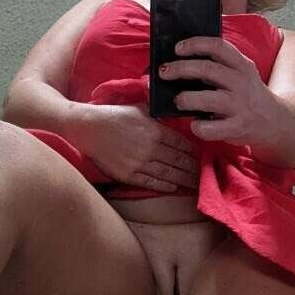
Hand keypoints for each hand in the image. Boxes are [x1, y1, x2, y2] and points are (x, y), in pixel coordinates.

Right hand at [75, 105, 200, 192]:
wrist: (89, 128)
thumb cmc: (114, 115)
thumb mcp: (140, 108)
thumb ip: (158, 114)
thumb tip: (173, 114)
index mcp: (155, 130)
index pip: (182, 144)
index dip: (194, 151)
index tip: (203, 156)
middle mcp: (150, 148)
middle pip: (179, 161)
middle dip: (194, 168)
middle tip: (206, 174)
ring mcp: (139, 163)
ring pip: (168, 174)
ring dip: (184, 179)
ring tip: (195, 183)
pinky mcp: (128, 175)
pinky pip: (151, 182)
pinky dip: (165, 185)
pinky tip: (174, 187)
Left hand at [159, 37, 281, 141]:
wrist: (274, 121)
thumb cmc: (246, 94)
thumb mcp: (240, 73)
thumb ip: (218, 66)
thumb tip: (178, 62)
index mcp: (241, 64)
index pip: (217, 46)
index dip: (195, 44)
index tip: (177, 48)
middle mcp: (241, 82)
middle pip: (208, 70)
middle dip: (181, 69)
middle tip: (164, 72)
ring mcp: (240, 106)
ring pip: (209, 99)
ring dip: (186, 98)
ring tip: (177, 99)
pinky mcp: (236, 127)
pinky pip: (210, 128)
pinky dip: (197, 126)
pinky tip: (195, 123)